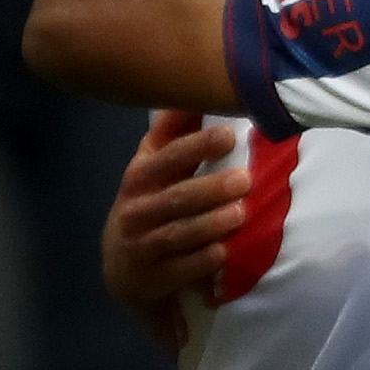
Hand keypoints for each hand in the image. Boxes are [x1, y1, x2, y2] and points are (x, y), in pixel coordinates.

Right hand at [102, 111, 244, 352]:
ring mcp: (142, 246)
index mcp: (139, 178)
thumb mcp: (152, 167)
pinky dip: (200, 262)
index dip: (196, 147)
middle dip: (210, 188)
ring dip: (209, 224)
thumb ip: (171, 133)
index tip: (229, 135)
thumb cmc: (148, 204)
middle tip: (245, 180)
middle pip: (175, 198)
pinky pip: (179, 270)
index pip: (166, 159)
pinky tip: (222, 253)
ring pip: (177, 234)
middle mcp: (136, 211)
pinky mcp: (153, 279)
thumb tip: (191, 90)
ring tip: (239, 213)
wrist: (125, 268)